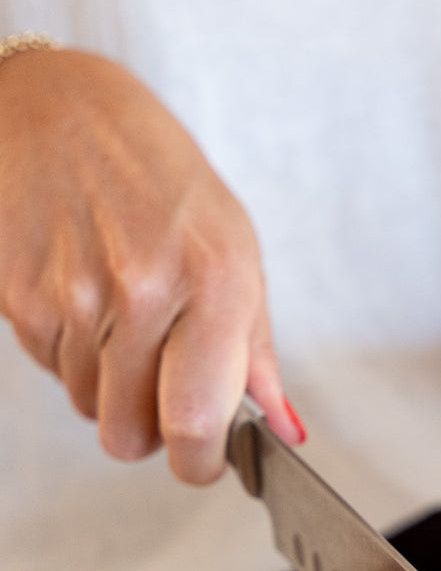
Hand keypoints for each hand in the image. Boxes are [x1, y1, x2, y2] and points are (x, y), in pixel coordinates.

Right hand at [0, 48, 300, 481]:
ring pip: (87, 407)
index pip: (197, 423)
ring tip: (119, 313)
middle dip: (147, 428)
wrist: (59, 107)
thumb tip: (284, 431)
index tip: (201, 462)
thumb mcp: (233, 248)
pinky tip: (81, 292)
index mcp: (216, 279)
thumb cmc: (159, 176)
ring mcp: (74, 294)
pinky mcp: (19, 296)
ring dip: (106, 381)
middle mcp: (145, 290)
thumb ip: (255, 351)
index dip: (197, 463)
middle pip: (130, 435)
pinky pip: (49, 369)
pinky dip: (68, 350)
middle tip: (160, 384)